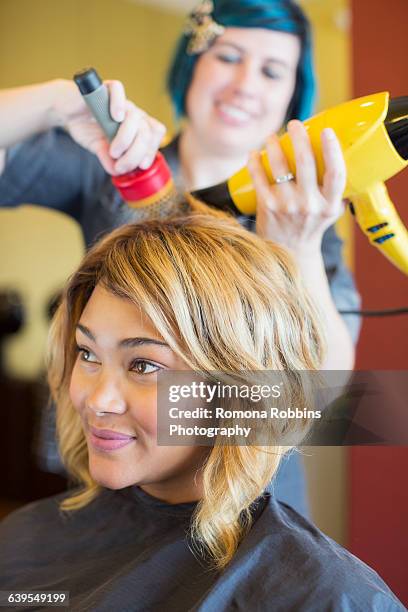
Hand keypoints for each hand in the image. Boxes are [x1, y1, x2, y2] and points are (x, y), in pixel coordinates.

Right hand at [52, 79, 165, 174]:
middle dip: (135, 153)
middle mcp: (131, 112)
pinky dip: (118, 104)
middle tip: (120, 165)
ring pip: (135, 116)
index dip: (151, 150)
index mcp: (135, 125)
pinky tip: (115, 117)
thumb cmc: (85, 127)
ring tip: (112, 150)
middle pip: (146, 131)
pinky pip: (117, 90)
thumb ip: (109, 159)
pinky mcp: (104, 87)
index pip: (155, 134)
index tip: (141, 166)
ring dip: (126, 139)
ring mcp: (120, 100)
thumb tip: (117, 172)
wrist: (64, 110)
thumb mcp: (98, 148)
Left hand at [247, 120, 345, 255]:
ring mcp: (287, 206)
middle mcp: (309, 205)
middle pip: (305, 162)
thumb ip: (338, 190)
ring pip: (280, 165)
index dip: (332, 150)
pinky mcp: (267, 207)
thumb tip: (345, 158)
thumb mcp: (331, 211)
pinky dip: (255, 161)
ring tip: (272, 137)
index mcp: (329, 204)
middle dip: (299, 137)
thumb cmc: (311, 225)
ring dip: (274, 145)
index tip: (326, 131)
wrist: (289, 252)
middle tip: (295, 124)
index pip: (336, 173)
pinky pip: (259, 177)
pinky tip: (254, 153)